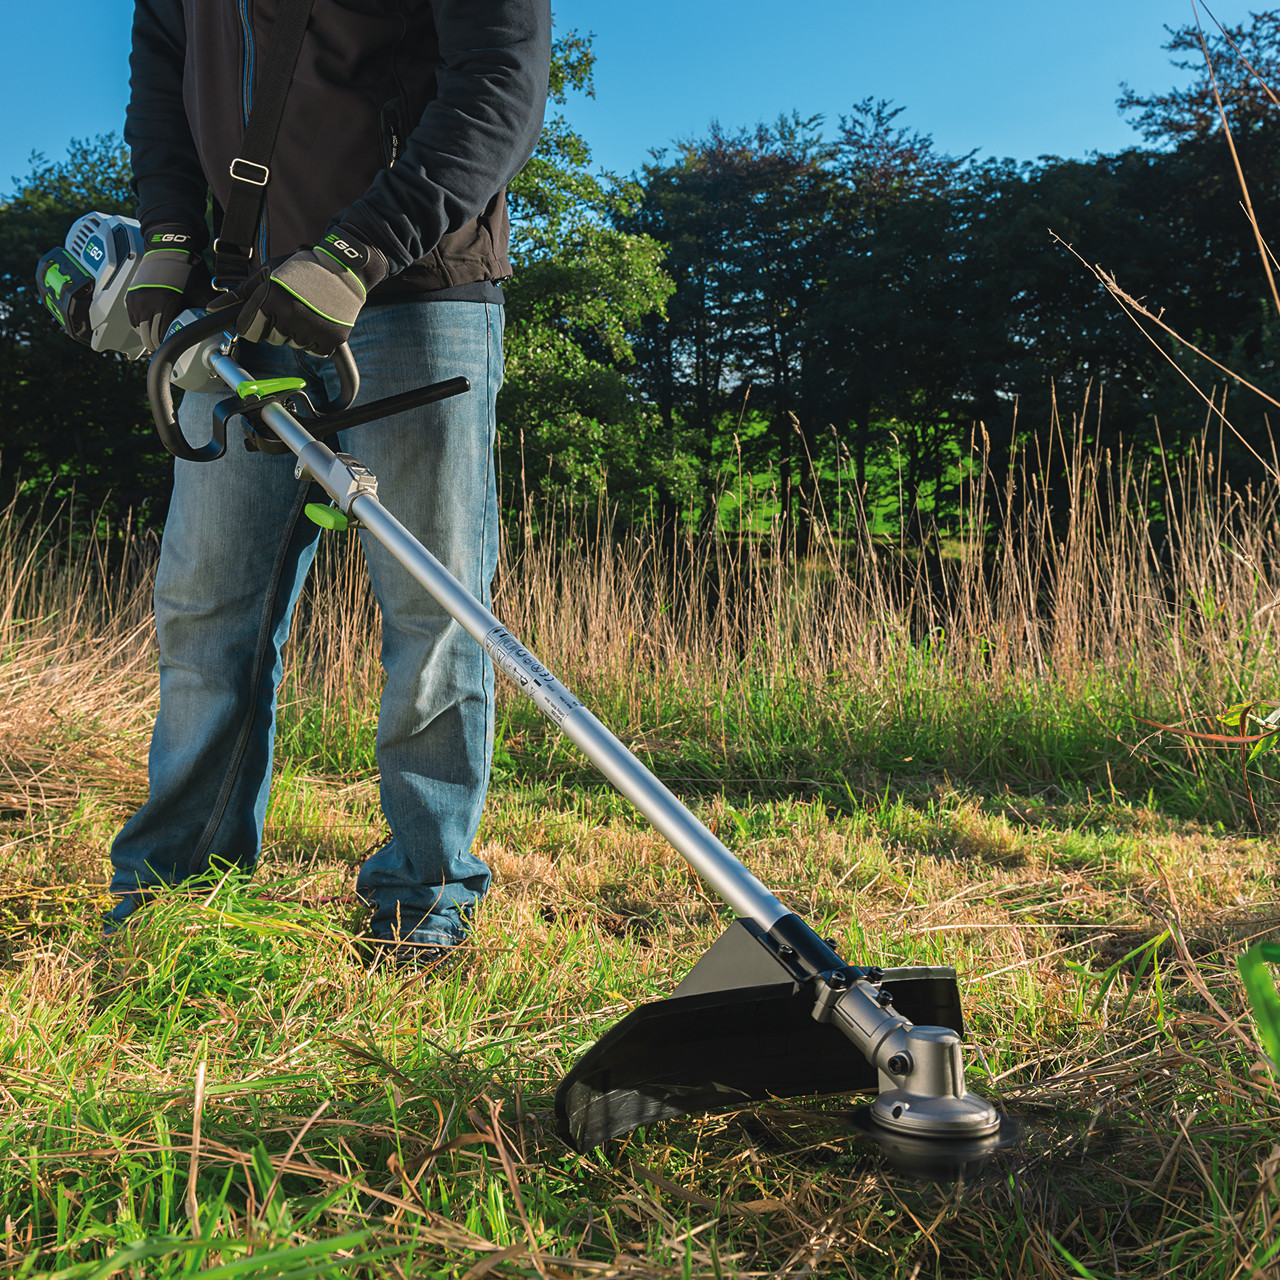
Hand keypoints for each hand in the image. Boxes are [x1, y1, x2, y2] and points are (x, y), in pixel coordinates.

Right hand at [126, 225, 209, 351]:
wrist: (169, 249)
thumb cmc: (187, 270)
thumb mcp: (201, 293)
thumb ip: (208, 312)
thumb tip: (223, 328)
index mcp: (163, 303)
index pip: (161, 337)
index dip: (168, 347)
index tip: (176, 350)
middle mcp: (145, 302)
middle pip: (147, 337)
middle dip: (158, 346)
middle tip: (168, 349)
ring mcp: (136, 299)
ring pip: (138, 330)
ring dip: (148, 337)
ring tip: (160, 340)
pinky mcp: (130, 295)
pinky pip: (132, 319)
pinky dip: (140, 326)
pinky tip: (151, 328)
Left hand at [234, 228, 387, 355]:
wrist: (343, 269)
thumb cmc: (302, 269)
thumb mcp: (267, 274)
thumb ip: (240, 294)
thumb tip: (213, 308)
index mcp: (270, 299)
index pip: (247, 330)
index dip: (254, 321)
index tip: (266, 312)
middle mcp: (290, 316)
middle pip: (271, 338)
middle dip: (277, 325)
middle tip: (292, 305)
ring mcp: (311, 330)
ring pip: (292, 344)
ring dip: (297, 332)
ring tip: (308, 310)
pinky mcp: (330, 340)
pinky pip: (314, 351)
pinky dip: (316, 339)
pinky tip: (320, 320)